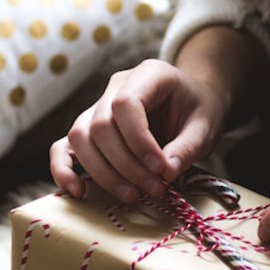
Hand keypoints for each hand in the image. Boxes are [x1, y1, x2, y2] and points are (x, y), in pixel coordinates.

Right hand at [49, 59, 227, 202]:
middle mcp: (116, 86)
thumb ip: (188, 147)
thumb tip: (166, 172)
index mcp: (148, 74)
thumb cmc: (199, 111)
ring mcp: (97, 106)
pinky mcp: (89, 129)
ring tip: (133, 195)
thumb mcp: (206, 126)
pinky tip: (78, 191)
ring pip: (80, 138)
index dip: (138, 141)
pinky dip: (64, 169)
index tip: (160, 168)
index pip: (126, 104)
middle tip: (155, 189)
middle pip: (100, 125)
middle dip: (126, 165)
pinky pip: (64, 146)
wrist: (191, 105)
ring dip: (103, 173)